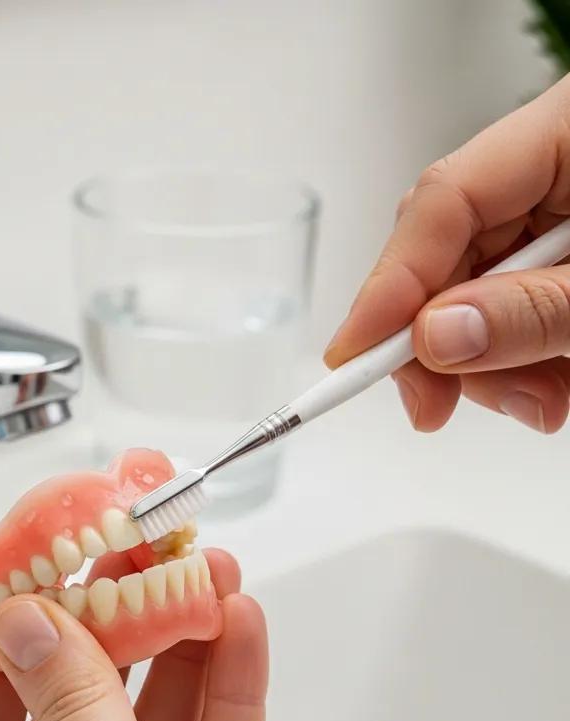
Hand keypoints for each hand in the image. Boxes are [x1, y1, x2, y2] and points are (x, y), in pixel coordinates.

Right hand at [325, 73, 569, 433]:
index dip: (389, 285)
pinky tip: (558, 382)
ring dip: (495, 367)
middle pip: (448, 257)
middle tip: (438, 408)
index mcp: (569, 132)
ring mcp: (559, 212)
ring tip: (547, 402)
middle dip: (443, 346)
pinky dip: (526, 359)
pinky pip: (515, 309)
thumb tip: (435, 338)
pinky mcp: (563, 256)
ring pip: (477, 296)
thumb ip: (534, 311)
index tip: (353, 358)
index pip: (442, 202)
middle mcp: (554, 168)